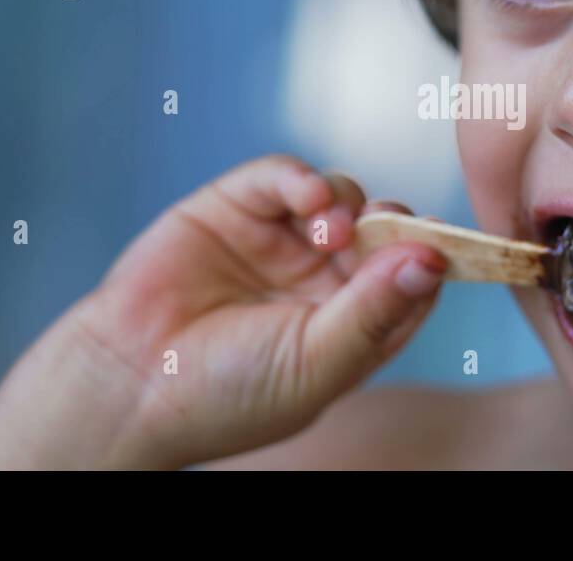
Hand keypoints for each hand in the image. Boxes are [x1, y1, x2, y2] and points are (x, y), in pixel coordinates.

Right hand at [0, 155, 444, 468]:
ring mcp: (280, 243)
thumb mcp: (315, 363)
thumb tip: (433, 260)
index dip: (433, 260)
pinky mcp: (236, 209)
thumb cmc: (223, 395)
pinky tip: (311, 199)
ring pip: (343, 198)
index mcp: (351, 327)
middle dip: (396, 225)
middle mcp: (321, 283)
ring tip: (331, 232)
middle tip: (390, 228)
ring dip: (351, 205)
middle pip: (385, 233)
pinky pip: (285, 177)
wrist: (125, 385)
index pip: (412, 282)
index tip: (447, 246)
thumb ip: (375, 311)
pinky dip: (305, 179)